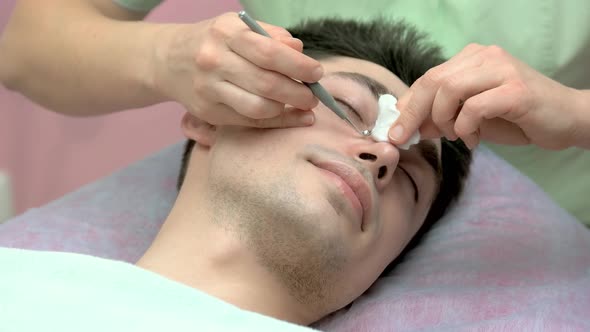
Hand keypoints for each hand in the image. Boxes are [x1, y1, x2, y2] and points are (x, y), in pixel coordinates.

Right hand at [151, 12, 321, 127]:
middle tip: (313, 96)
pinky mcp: (207, 112)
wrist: (168, 60)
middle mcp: (214, 60)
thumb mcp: (239, 27)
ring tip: (302, 105)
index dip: (298, 66)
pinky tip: (290, 117)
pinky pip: (248, 122)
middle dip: (298, 93)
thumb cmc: (214, 41)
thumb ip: (271, 36)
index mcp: (226, 33)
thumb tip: (300, 52)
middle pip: (266, 84)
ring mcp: (209, 89)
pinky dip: (274, 122)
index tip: (317, 73)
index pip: (269, 52)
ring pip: (258, 108)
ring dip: (287, 110)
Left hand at [389, 43, 582, 149]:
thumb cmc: (517, 118)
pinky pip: (474, 107)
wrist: (566, 120)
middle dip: (412, 113)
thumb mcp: (470, 120)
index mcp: (471, 59)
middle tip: (405, 138)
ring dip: (443, 120)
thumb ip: (442, 119)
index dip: (407, 105)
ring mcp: (501, 70)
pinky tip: (473, 140)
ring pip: (449, 90)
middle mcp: (485, 57)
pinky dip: (466, 127)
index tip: (395, 130)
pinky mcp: (515, 90)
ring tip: (456, 136)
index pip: (428, 79)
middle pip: (433, 81)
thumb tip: (408, 127)